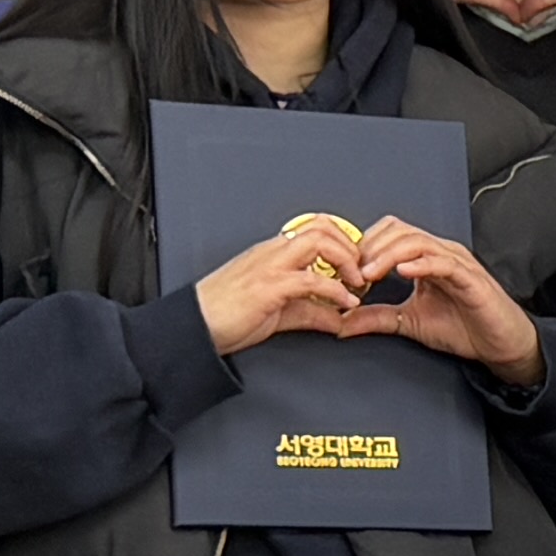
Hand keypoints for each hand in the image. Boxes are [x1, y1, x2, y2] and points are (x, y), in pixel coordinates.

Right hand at [191, 215, 370, 354]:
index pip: (315, 230)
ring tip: (356, 283)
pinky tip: (344, 304)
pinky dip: (335, 290)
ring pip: (318, 241)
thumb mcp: (279, 313)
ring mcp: (269, 267)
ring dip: (346, 261)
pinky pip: (310, 279)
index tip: (357, 267)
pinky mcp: (267, 286)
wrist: (192, 328)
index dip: (343, 243)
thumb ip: (311, 312)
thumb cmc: (223, 316)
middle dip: (350, 246)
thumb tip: (337, 318)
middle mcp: (272, 253)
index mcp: (272, 254)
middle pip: (321, 227)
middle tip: (362, 273)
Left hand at [328, 219, 542, 387]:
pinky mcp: (471, 278)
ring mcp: (457, 263)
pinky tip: (404, 272)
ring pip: (416, 241)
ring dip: (388, 255)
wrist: (502, 345)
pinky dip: (421, 264)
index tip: (345, 273)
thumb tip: (342, 322)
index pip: (388, 235)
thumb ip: (377, 318)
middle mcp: (440, 253)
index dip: (362, 248)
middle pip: (398, 230)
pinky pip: (444, 262)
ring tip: (369, 274)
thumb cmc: (467, 328)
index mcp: (425, 258)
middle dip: (370, 249)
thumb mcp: (410, 322)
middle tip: (352, 274)